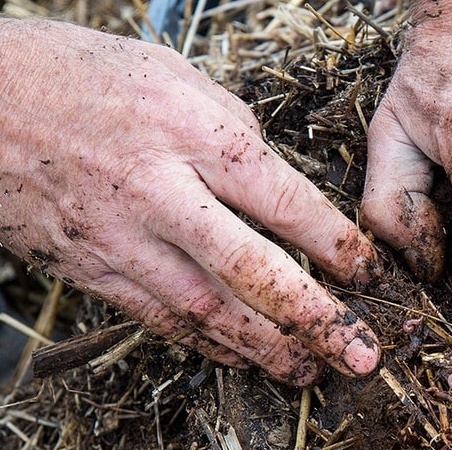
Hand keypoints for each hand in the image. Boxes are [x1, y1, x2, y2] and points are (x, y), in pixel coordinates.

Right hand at [0, 19, 379, 384]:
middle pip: (255, 271)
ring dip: (266, 349)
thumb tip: (279, 180)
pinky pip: (159, 317)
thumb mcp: (170, 74)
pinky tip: (243, 359)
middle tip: (361, 356)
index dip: (340, 247)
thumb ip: (233, 129)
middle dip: (317, 320)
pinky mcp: (89, 267)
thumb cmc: (75, 73)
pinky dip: (207, 343)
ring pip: (207, 311)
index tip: (374, 275)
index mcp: (193, 131)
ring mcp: (121, 237)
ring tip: (311, 371)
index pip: (287, 202)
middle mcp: (162, 190)